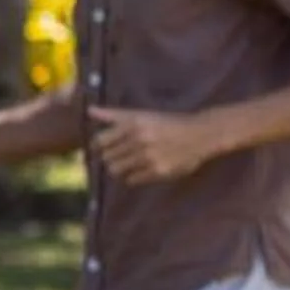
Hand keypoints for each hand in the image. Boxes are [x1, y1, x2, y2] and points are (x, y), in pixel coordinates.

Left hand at [87, 106, 220, 185]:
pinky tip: (139, 170)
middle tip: (119, 155)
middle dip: (109, 157)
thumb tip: (88, 110)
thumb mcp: (141, 114)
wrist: (200, 134)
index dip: (100, 146)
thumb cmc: (167, 123)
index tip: (105, 147)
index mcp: (133, 124)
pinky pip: (132, 180)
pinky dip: (132, 177)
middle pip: (107, 157)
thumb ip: (113, 115)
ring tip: (127, 163)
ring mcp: (149, 156)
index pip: (100, 141)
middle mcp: (139, 140)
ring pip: (116, 170)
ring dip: (118, 168)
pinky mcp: (159, 171)